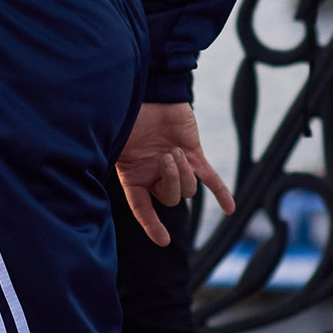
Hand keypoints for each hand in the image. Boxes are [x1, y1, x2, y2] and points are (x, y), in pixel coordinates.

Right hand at [115, 102, 234, 246]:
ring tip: (175, 150)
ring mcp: (176, 166)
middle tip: (166, 157)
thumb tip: (102, 163)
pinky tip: (231, 209)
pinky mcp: (194, 154)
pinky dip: (221, 192)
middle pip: (172, 198)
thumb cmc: (128, 116)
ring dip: (185, 172)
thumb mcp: (116, 142)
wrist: (151, 92)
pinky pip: (210, 178)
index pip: (142, 209)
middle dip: (171, 180)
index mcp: (135, 177)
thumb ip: (116, 160)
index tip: (163, 240)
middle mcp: (156, 176)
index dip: (152, 225)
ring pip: (190, 188)